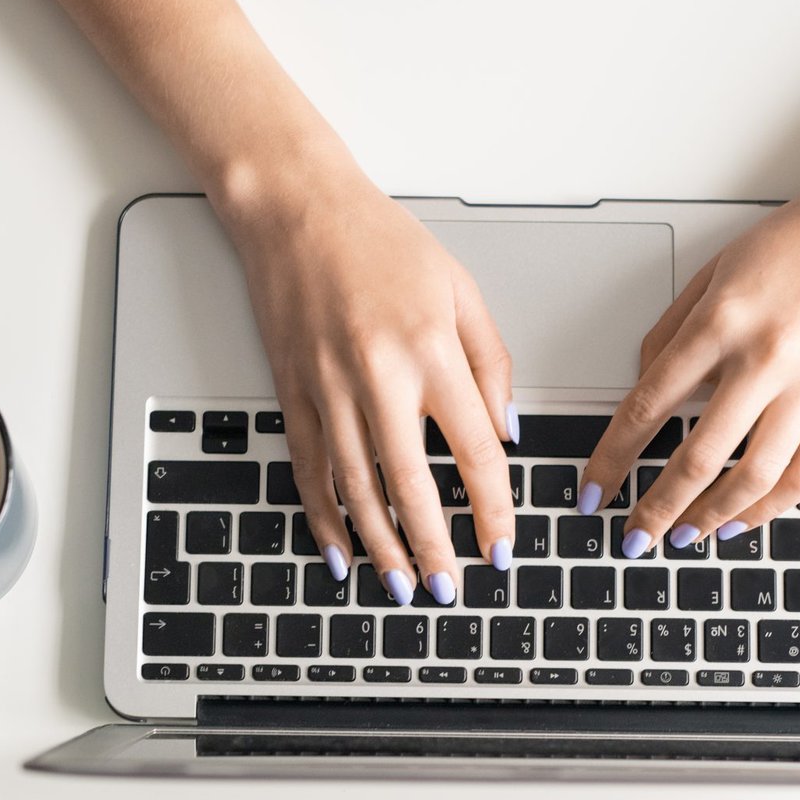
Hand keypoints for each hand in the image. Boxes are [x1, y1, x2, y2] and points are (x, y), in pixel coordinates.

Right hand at [219, 169, 516, 603]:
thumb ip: (491, 365)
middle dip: (433, 548)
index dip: (492, 509)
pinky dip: (324, 518)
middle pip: (411, 487)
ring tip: (402, 586)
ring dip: (381, 547)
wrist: (296, 209)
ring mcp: (328, 390)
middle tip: (450, 589)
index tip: (501, 546)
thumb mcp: (461, 290)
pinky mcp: (293, 393)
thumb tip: (506, 436)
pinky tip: (340, 551)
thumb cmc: (381, 242)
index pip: (473, 452)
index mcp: (430, 353)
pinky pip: (310, 471)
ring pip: (357, 490)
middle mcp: (377, 377)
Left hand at [579, 177, 799, 554]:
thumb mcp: (715, 271)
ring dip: (712, 519)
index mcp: (720, 322)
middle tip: (635, 537)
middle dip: (657, 509)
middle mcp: (764, 359)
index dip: (614, 459)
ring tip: (684, 537)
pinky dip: (769, 508)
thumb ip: (672, 331)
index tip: (594, 490)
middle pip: (697, 457)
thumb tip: (643, 387)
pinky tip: (742, 520)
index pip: (648, 407)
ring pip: (753, 478)